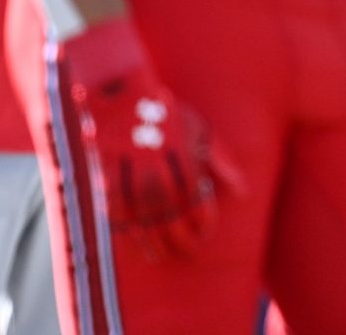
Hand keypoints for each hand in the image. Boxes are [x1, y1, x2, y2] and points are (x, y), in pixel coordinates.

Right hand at [58, 18, 240, 257]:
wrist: (118, 89)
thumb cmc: (164, 110)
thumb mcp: (199, 128)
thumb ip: (221, 160)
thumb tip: (243, 190)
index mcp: (181, 147)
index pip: (195, 191)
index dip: (202, 215)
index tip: (206, 232)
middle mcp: (154, 157)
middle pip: (168, 206)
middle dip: (179, 234)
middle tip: (188, 252)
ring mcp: (126, 163)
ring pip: (140, 209)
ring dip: (151, 237)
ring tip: (161, 256)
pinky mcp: (102, 167)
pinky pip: (111, 201)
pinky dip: (121, 223)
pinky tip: (130, 238)